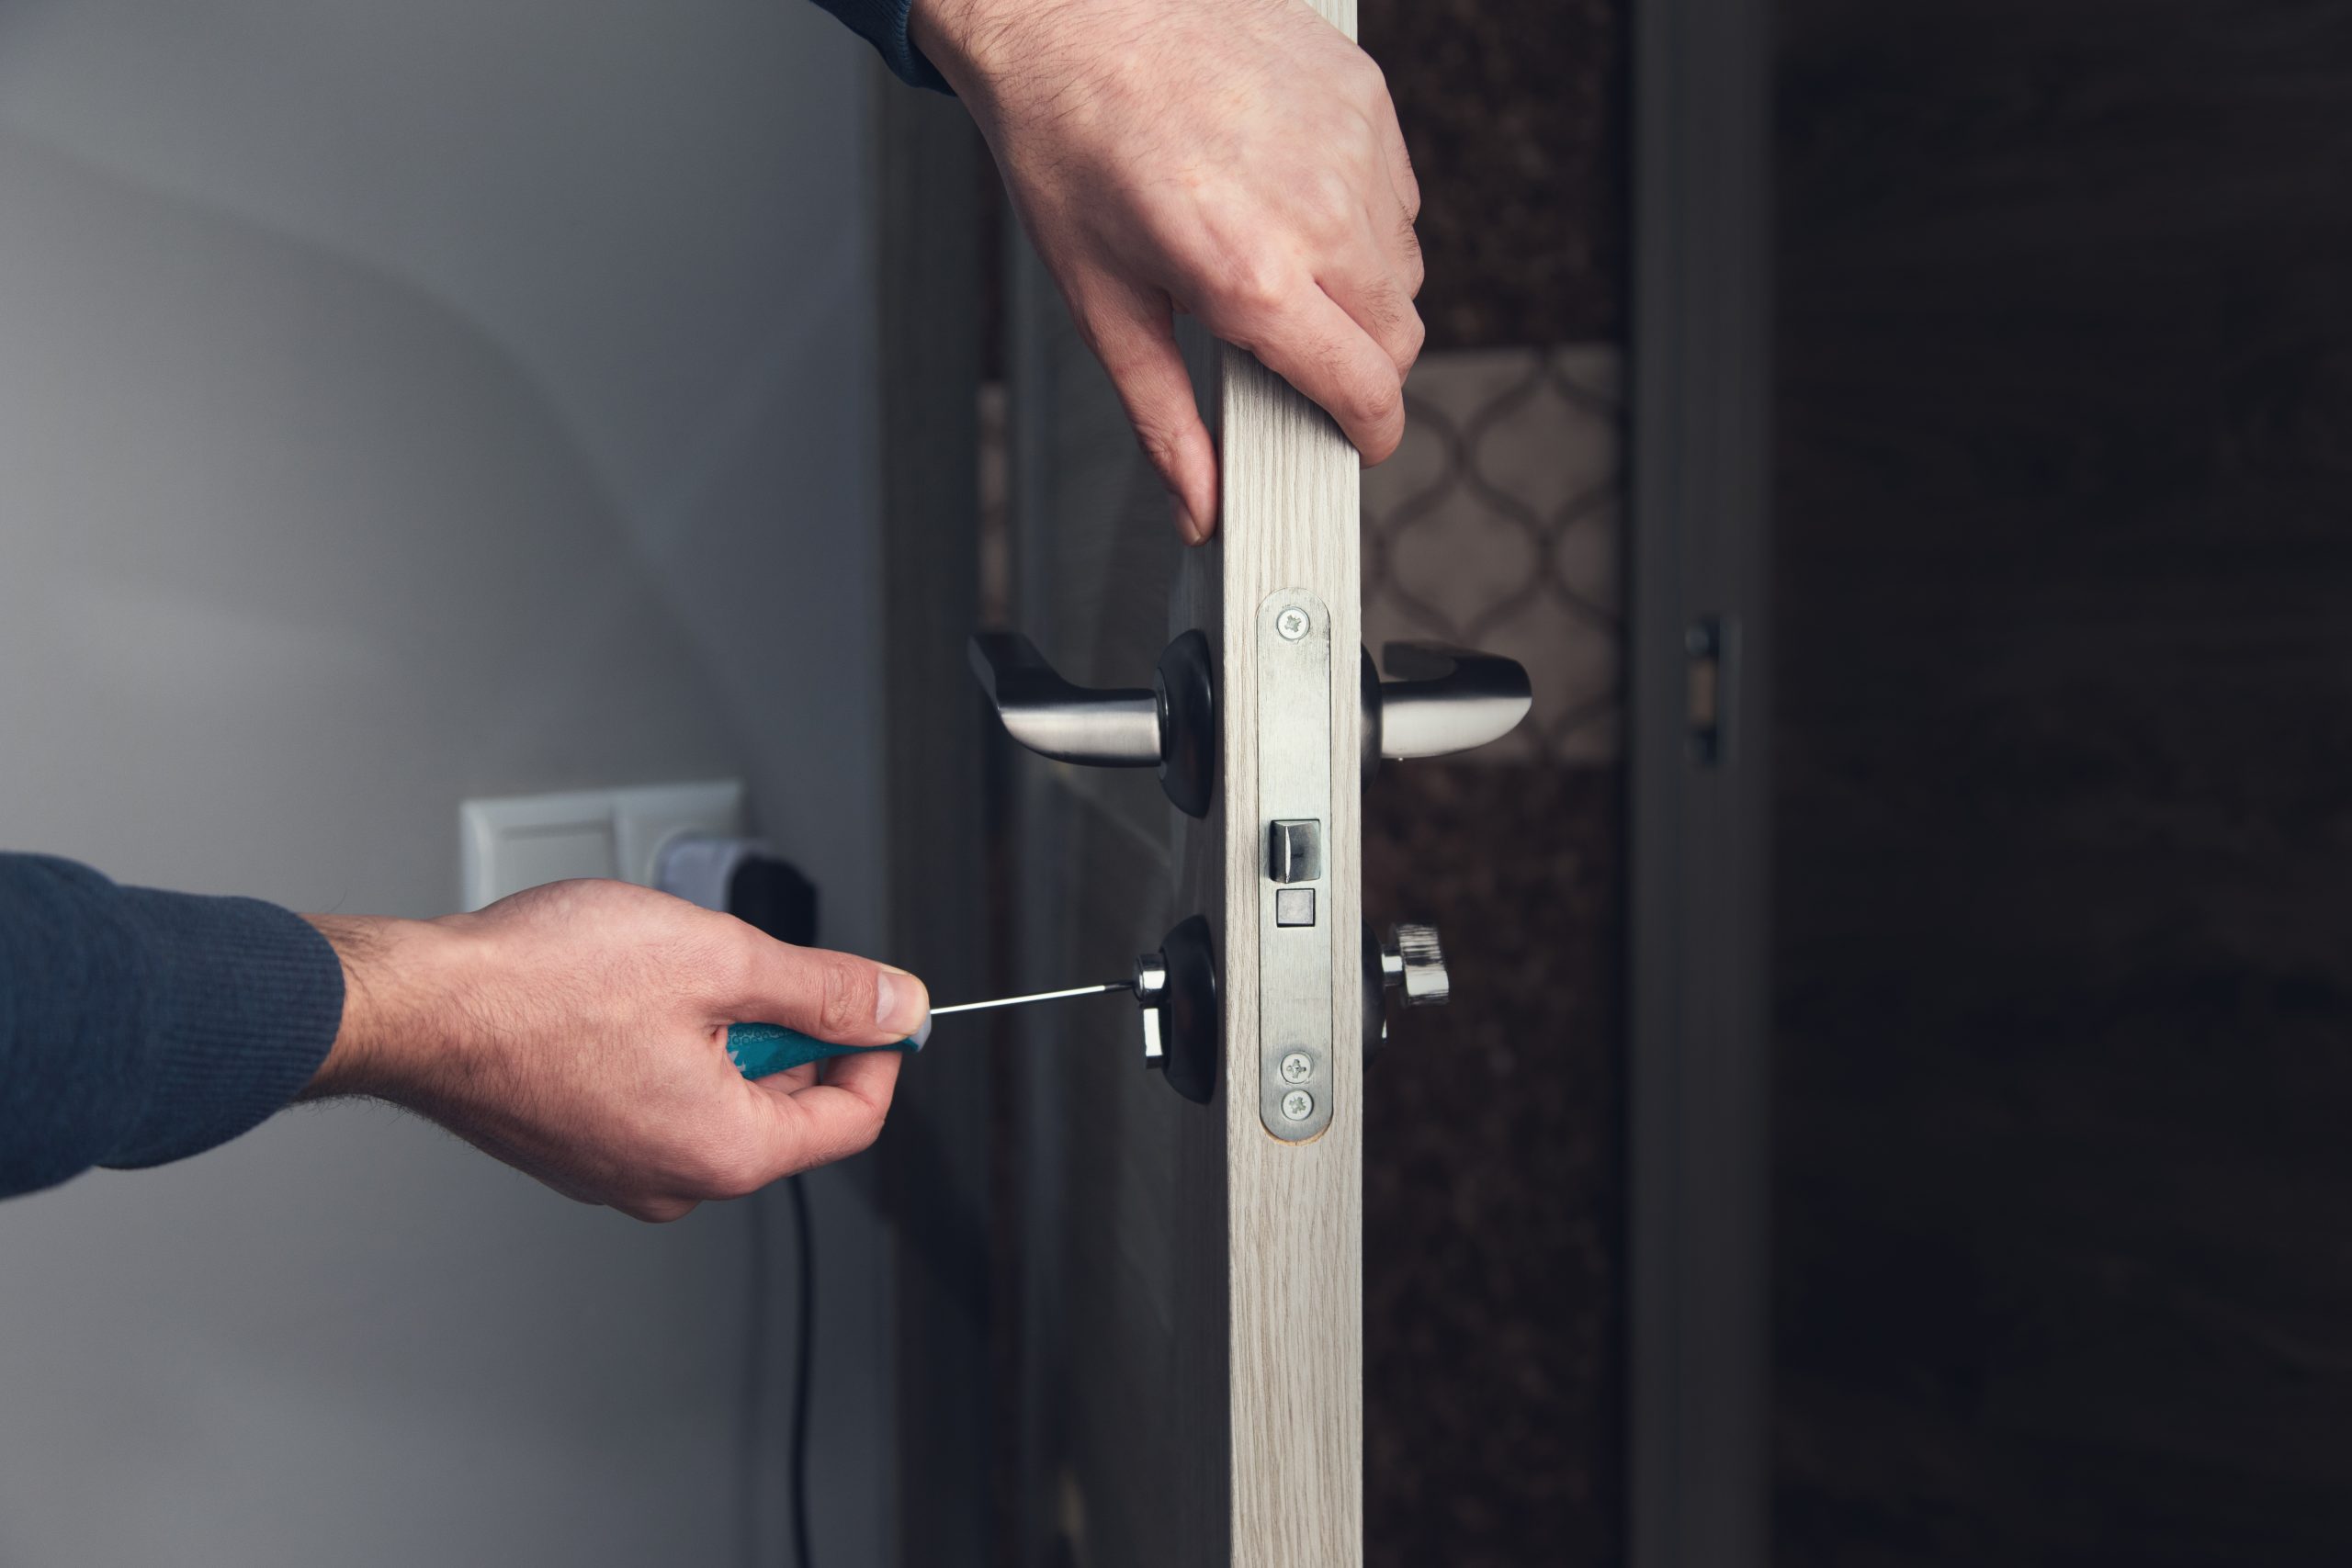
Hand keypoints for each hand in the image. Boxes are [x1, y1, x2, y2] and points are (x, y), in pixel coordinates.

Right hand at [301, 880, 927, 1221]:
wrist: (419, 1005)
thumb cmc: (544, 985)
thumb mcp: (721, 961)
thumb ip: (824, 990)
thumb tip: (897, 1005)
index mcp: (723, 1154)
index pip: (852, 1120)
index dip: (879, 1050)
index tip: (879, 1001)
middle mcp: (671, 1184)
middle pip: (783, 1106)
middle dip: (786, 1028)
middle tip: (746, 962)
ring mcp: (616, 1172)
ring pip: (716, 1094)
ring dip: (720, 1030)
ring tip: (665, 972)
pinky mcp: (575, 1147)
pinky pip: (656, 1097)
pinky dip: (665, 1045)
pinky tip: (620, 996)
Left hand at [914, 0, 1423, 542]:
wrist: (1071, 8)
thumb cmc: (1070, 144)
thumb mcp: (1103, 302)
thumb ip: (1163, 419)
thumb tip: (1197, 507)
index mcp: (1254, 276)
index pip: (1369, 388)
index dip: (1369, 432)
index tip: (1356, 440)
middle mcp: (1321, 212)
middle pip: (1401, 335)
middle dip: (1363, 366)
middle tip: (1296, 355)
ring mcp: (1352, 146)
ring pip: (1404, 265)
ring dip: (1361, 288)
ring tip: (1278, 263)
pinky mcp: (1363, 95)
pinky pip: (1396, 190)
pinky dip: (1360, 214)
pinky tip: (1287, 196)